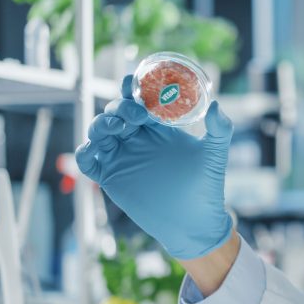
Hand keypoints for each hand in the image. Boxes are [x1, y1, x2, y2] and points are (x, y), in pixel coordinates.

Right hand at [75, 75, 233, 258]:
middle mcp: (137, 139)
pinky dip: (84, 152)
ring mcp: (122, 157)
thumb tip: (215, 104)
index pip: (140, 101)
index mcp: (158, 128)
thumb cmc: (206, 187)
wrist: (194, 222)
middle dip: (120, 106)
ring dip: (101, 123)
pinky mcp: (110, 177)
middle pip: (116, 112)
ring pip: (99, 130)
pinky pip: (87, 161)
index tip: (133, 82)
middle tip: (136, 114)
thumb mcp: (214, 155)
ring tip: (117, 126)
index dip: (133, 88)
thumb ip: (219, 129)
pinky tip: (94, 149)